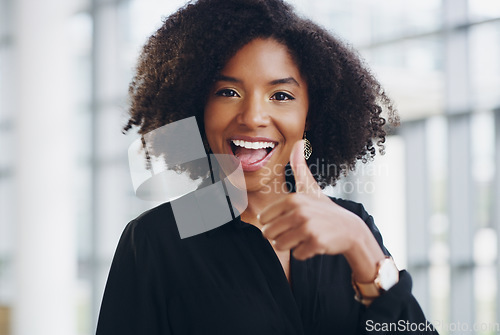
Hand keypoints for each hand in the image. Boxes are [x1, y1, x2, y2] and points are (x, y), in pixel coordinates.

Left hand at [259, 140, 384, 280]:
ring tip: (305, 237)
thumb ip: (299, 167)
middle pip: (268, 234)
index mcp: (293, 199)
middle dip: (280, 236)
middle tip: (297, 231)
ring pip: (279, 246)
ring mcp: (308, 227)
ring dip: (291, 245)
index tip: (289, 220)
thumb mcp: (310, 187)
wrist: (351, 230)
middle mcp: (299, 211)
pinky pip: (296, 255)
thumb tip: (299, 142)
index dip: (274, 223)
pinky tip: (315, 243)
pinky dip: (305, 253)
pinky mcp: (316, 243)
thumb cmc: (324, 209)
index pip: (263, 219)